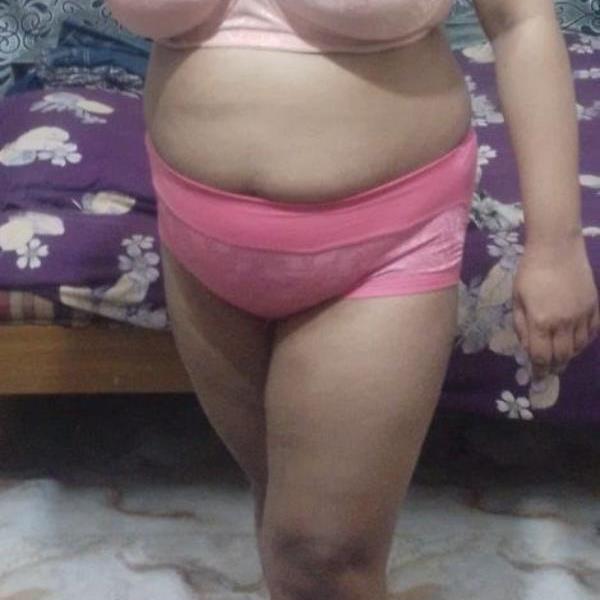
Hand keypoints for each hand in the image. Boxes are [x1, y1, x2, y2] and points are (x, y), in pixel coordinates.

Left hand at [511, 235, 599, 380]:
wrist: (556, 248)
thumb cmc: (529, 272)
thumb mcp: (517, 299)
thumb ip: (521, 325)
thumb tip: (527, 346)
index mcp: (540, 321)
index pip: (541, 355)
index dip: (539, 369)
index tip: (537, 375)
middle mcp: (563, 323)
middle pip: (562, 355)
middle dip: (554, 365)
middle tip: (549, 369)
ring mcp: (582, 315)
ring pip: (579, 346)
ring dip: (569, 354)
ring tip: (561, 355)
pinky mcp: (594, 306)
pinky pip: (592, 332)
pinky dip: (584, 341)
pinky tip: (576, 340)